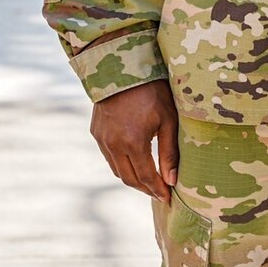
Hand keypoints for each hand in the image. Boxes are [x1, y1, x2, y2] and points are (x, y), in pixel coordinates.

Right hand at [90, 79, 179, 199]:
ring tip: (149, 181)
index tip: (168, 198)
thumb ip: (169, 152)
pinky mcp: (96, 132)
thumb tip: (172, 180)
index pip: (146, 177)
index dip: (157, 190)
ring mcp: (101, 139)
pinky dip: (122, 165)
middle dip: (145, 189)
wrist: (121, 67)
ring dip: (133, 179)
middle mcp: (113, 144)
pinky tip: (135, 163)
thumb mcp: (167, 119)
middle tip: (160, 193)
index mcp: (132, 142)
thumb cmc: (151, 91)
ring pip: (117, 170)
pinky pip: (109, 157)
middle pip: (129, 179)